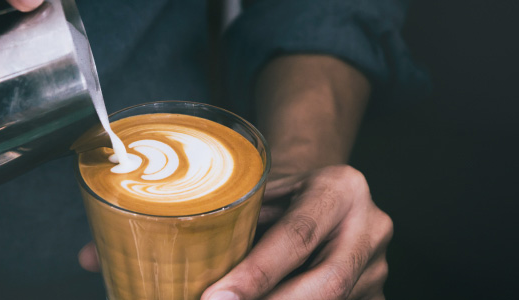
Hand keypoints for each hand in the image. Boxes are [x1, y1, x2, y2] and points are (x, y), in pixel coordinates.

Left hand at [201, 165, 392, 299]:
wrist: (328, 197)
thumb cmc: (285, 197)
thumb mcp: (268, 194)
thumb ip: (247, 223)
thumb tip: (198, 263)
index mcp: (341, 189)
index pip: (297, 237)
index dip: (256, 273)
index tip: (217, 297)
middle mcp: (371, 227)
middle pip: (327, 283)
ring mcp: (379, 266)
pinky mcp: (377, 293)